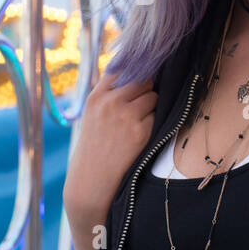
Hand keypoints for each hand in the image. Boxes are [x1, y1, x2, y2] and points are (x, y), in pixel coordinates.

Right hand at [63, 68, 156, 221]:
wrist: (91, 182)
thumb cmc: (94, 148)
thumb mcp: (93, 115)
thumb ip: (109, 94)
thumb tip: (137, 74)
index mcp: (96, 96)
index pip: (121, 67)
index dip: (135, 70)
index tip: (141, 74)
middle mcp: (110, 102)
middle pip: (143, 79)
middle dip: (147, 89)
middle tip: (141, 104)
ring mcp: (126, 116)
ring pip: (153, 96)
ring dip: (152, 106)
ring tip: (138, 122)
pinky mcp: (140, 132)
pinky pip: (157, 116)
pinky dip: (154, 123)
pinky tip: (141, 136)